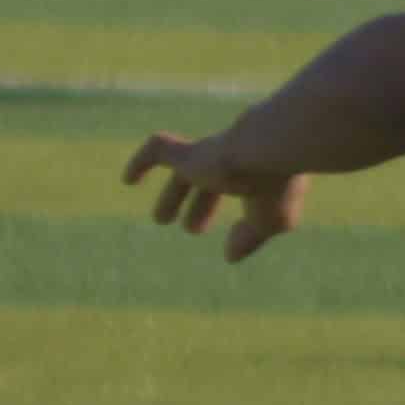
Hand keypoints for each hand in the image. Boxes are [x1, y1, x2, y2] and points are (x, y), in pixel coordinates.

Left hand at [125, 123, 311, 263]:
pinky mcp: (189, 153)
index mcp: (254, 172)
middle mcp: (231, 161)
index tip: (231, 242)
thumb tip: (229, 255)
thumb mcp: (271, 221)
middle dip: (200, 205)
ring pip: (184, 171)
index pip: (238, 191)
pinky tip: (127, 181)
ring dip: (173, 197)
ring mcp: (208, 154)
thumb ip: (250, 238)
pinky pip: (158, 150)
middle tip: (192, 229)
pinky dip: (141, 163)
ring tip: (161, 219)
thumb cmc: (278, 185)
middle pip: (210, 181)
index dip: (241, 215)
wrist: (273, 148)